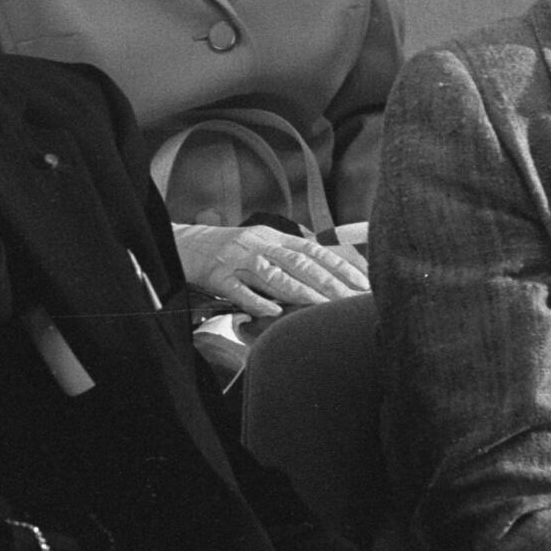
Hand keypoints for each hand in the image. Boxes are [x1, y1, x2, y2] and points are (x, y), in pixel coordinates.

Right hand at [174, 224, 367, 319]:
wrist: (189, 246)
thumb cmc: (232, 250)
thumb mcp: (264, 246)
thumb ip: (291, 258)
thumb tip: (328, 272)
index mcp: (274, 238)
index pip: (313, 251)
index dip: (339, 266)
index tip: (361, 283)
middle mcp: (260, 246)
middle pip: (298, 264)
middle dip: (327, 283)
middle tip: (349, 300)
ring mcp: (239, 261)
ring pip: (272, 276)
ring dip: (299, 293)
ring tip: (321, 307)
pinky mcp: (218, 277)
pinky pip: (238, 291)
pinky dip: (256, 301)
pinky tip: (272, 312)